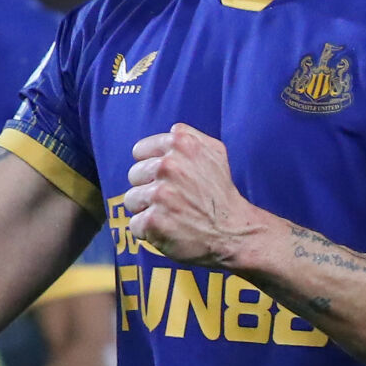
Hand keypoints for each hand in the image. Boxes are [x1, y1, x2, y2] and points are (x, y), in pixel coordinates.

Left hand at [123, 124, 265, 268]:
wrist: (234, 233)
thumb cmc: (221, 194)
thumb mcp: (215, 153)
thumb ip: (189, 137)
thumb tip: (169, 132)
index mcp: (181, 143)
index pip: (139, 151)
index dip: (151, 167)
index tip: (166, 179)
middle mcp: (169, 166)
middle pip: (134, 175)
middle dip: (148, 188)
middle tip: (174, 199)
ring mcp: (160, 194)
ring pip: (131, 199)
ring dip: (147, 210)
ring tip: (171, 214)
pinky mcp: (153, 221)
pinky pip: (135, 224)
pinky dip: (149, 231)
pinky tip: (170, 229)